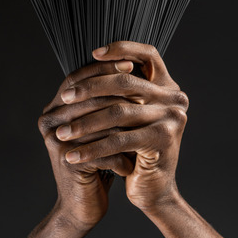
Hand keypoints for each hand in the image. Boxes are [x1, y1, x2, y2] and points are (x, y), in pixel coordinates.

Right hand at [38, 59, 134, 231]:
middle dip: (117, 88)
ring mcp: (54, 139)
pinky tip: (134, 162)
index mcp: (55, 108)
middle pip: (86, 94)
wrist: (82, 204)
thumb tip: (132, 67)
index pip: (78, 77)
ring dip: (124, 122)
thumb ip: (105, 101)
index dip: (104, 69)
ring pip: (95, 120)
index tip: (131, 63)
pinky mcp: (64, 160)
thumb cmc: (97, 162)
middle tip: (144, 85)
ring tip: (148, 119)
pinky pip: (99, 149)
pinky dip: (120, 155)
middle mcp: (49, 120)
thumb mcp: (100, 128)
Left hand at [57, 41, 188, 215]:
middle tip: (64, 98)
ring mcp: (172, 118)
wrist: (154, 190)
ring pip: (118, 112)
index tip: (94, 52)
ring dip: (85, 124)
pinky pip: (118, 140)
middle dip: (90, 88)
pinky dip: (92, 148)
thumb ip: (122, 93)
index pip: (148, 55)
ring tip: (62, 133)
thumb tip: (89, 67)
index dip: (123, 48)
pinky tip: (73, 156)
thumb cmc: (136, 150)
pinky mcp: (163, 140)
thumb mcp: (131, 117)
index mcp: (168, 88)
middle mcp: (175, 99)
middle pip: (126, 82)